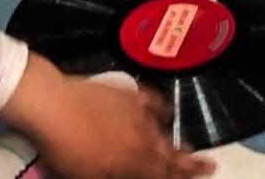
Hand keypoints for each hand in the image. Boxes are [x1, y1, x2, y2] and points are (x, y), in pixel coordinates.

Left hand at [0, 55, 213, 178]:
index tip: (207, 172)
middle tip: (209, 164)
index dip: (185, 176)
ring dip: (173, 140)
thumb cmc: (66, 150)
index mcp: (135, 161)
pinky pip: (152, 103)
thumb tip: (137, 174)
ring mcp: (138, 113)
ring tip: (183, 145)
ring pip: (163, 130)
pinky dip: (159, 111)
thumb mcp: (88, 177)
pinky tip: (162, 112)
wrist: (54, 106)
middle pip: (171, 153)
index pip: (166, 173)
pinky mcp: (128, 94)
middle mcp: (144, 137)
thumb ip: (117, 176)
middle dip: (189, 161)